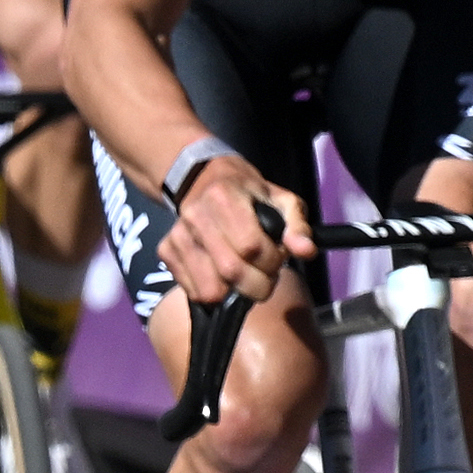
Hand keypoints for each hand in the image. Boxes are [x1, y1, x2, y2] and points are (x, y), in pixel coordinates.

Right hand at [165, 160, 305, 307]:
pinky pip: (194, 293)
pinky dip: (216, 293)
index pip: (252, 247)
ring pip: (211, 290)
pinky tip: (223, 275)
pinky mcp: (166, 251)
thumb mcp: (280, 200)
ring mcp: (178, 235)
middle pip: (232, 272)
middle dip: (258, 283)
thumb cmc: (247, 193)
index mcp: (224, 197)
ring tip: (245, 274)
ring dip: (236, 292)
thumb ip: (297, 226)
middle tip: (265, 274)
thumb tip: (306, 251)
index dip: (272, 260)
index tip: (277, 256)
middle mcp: (195, 216)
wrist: (202, 179)